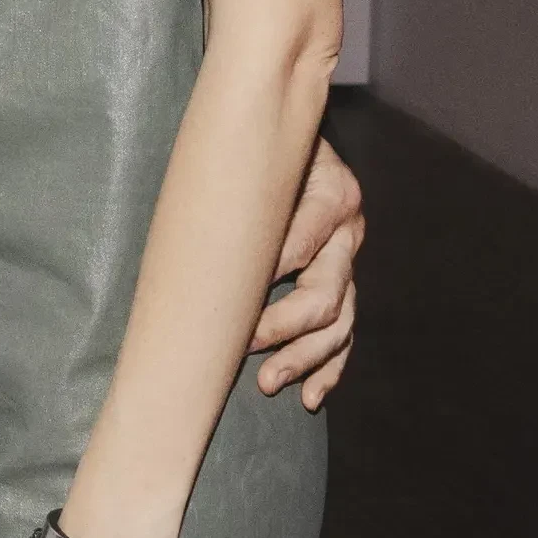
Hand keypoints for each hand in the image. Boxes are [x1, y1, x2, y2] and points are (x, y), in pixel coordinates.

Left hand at [251, 127, 363, 406]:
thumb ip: (237, 184)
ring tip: (270, 383)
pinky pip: (344, 335)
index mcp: (331, 193)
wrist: (285, 140)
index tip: (227, 296)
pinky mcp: (343, 286)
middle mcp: (347, 230)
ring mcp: (347, 262)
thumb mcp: (250, 156)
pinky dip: (328, 369)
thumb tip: (189, 229)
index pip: (300, 245)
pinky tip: (310, 397)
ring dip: (305, 358)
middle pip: (325, 292)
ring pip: (338, 322)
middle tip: (246, 345)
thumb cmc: (255, 152)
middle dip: (283, 326)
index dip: (265, 275)